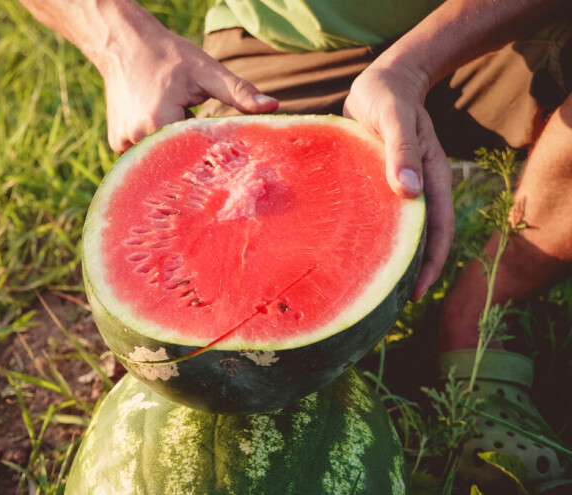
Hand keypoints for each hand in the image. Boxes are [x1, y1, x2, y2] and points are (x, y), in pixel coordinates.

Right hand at [100, 29, 277, 151]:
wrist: (122, 44)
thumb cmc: (168, 54)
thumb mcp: (206, 71)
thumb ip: (239, 92)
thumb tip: (274, 106)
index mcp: (159, 121)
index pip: (196, 153)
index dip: (212, 153)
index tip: (224, 151)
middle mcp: (137, 136)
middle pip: (178, 157)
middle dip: (192, 147)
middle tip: (197, 126)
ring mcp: (123, 141)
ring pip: (161, 157)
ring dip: (173, 144)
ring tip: (171, 115)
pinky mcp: (116, 142)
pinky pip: (144, 153)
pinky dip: (155, 143)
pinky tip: (155, 120)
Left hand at [343, 63, 453, 300]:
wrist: (381, 81)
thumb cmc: (388, 98)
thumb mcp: (394, 120)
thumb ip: (400, 151)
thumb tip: (410, 192)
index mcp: (431, 179)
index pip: (438, 231)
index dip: (430, 264)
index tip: (417, 294)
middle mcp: (417, 189)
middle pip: (419, 240)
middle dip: (408, 272)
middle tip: (387, 304)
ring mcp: (396, 187)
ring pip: (396, 232)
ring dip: (386, 258)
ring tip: (365, 288)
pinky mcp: (375, 183)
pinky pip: (375, 217)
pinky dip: (367, 236)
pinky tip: (345, 252)